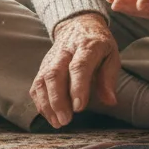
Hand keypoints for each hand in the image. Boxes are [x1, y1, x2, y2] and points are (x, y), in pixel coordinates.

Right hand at [30, 13, 120, 128]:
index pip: (79, 67)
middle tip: (66, 120)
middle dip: (58, 100)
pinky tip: (49, 115)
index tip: (79, 107)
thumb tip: (110, 101)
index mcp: (86, 46)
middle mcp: (65, 52)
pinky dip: (40, 102)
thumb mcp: (111, 55)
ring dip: (47, 104)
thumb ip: (109, 77)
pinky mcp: (43, 67)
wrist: (77, 25)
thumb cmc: (98, 44)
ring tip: (57, 122)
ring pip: (42, 81)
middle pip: (55, 75)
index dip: (78, 87)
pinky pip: (37, 85)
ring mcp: (51, 59)